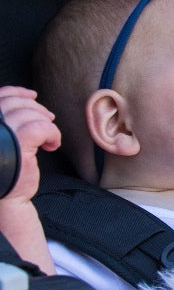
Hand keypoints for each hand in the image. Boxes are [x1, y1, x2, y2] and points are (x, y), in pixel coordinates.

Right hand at [0, 87, 60, 202]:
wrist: (7, 197)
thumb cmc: (6, 167)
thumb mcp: (5, 137)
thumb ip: (8, 119)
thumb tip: (30, 97)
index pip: (0, 97)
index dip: (18, 92)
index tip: (33, 95)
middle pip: (16, 104)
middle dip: (36, 108)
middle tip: (49, 118)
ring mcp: (1, 133)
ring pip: (30, 114)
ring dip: (45, 123)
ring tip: (48, 138)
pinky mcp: (18, 144)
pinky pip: (43, 127)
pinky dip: (53, 134)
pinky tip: (52, 146)